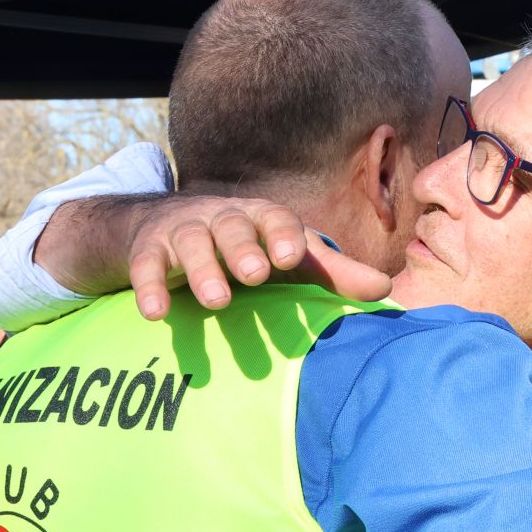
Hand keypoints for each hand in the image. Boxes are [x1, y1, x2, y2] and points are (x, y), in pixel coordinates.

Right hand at [125, 196, 391, 319]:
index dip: (282, 235)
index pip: (276, 219)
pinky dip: (149, 287)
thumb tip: (386, 290)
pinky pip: (145, 265)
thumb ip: (332, 273)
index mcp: (261, 218)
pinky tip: (154, 314)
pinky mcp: (148, 249)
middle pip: (232, 228)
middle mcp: (223, 218)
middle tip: (256, 274)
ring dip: (202, 271)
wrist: (168, 227)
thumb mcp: (285, 256)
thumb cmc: (245, 247)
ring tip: (217, 301)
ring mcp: (184, 231)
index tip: (290, 257)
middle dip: (243, 249)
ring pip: (191, 244)